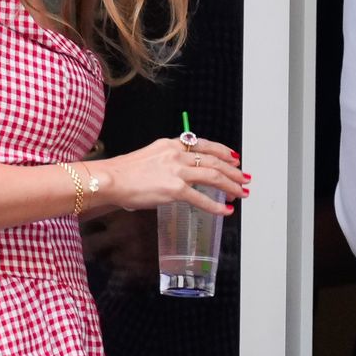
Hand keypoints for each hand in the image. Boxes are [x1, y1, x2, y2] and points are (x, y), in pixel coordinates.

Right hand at [98, 136, 246, 214]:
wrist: (111, 179)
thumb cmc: (123, 173)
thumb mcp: (148, 157)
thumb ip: (166, 162)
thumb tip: (177, 175)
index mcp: (170, 145)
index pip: (204, 144)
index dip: (222, 151)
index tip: (233, 157)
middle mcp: (177, 155)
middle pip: (213, 160)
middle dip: (232, 171)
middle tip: (244, 178)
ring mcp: (177, 172)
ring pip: (213, 176)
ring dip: (230, 185)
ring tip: (241, 193)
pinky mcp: (175, 189)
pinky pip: (201, 199)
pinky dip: (216, 206)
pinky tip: (226, 210)